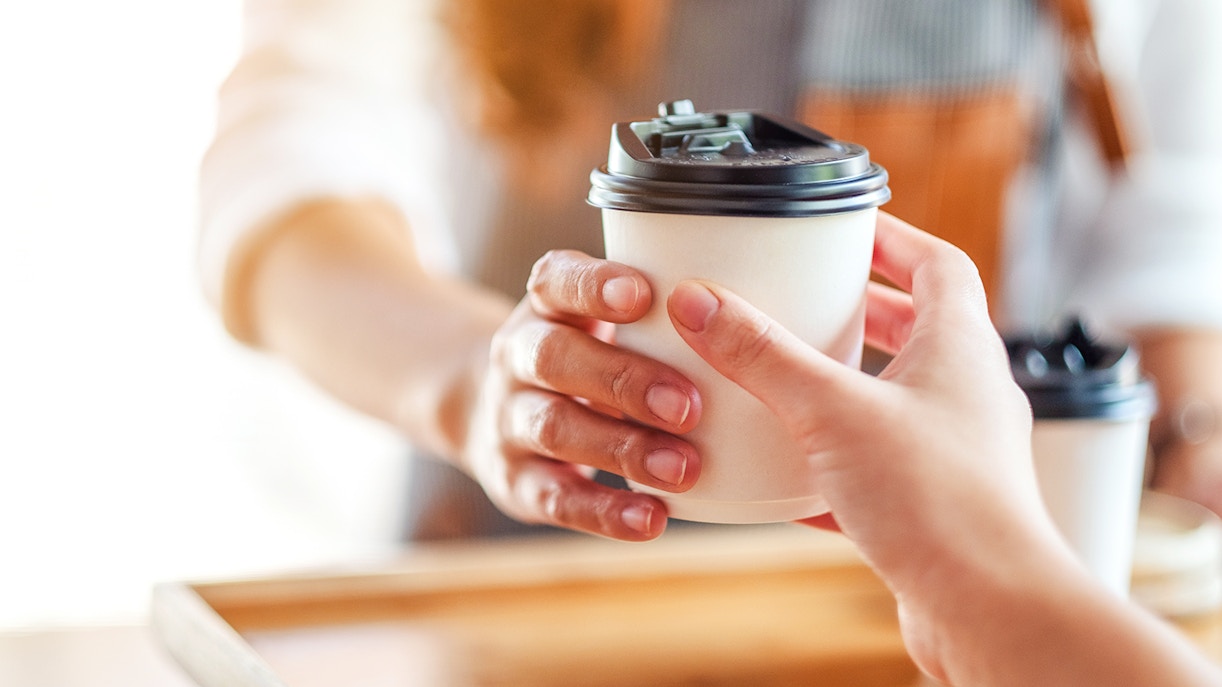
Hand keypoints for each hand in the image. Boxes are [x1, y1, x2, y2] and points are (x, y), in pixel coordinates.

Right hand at [461, 249, 702, 540]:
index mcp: (548, 306)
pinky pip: (556, 499)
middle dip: (623, 379)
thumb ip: (670, 317)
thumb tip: (740, 306)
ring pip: (553, 428)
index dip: (592, 286)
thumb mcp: (618, 324)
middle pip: (553, 357)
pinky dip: (605, 511)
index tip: (643, 296)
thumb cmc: (602, 362)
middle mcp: (517, 356)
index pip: (555, 281)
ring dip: (621, 448)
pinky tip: (653, 519)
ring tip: (685, 468)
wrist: (510, 422)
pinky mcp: (517, 482)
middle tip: (689, 405)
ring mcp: (509, 420)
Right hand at [666, 213, 1074, 679]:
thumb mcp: (833, 410)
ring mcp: (949, 451)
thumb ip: (764, 355)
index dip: (892, 239)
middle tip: (800, 299)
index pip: (936, 264)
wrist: (988, 609)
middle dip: (855, 311)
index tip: (842, 227)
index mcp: (959, 348)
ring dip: (839, 384)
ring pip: (889, 400)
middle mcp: (963, 393)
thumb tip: (702, 302)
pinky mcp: (928, 505)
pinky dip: (828, 462)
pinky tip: (779, 476)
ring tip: (780, 379)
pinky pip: (873, 467)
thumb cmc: (940, 502)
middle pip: (912, 329)